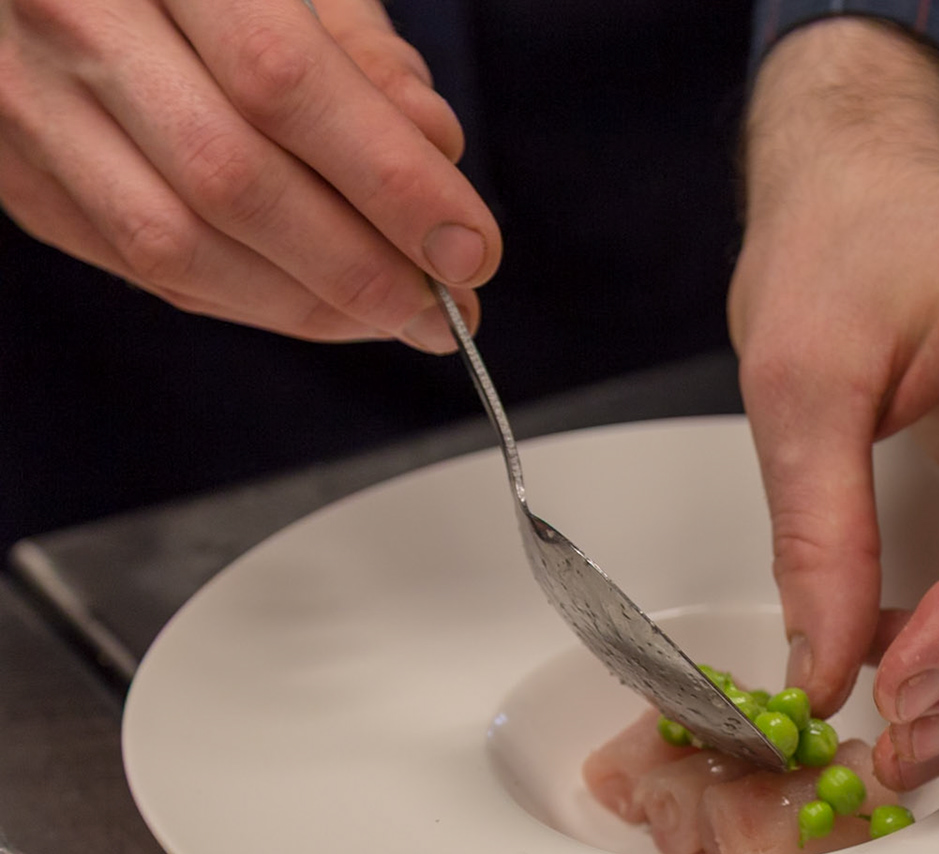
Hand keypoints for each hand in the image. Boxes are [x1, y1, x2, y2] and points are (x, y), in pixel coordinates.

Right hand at [0, 0, 498, 349]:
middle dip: (361, 267)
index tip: (471, 246)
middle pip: (231, 181)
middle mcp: (70, 22)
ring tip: (399, 316)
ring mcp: (26, 105)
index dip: (388, 180)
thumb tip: (437, 155)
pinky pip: (145, 271)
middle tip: (448, 307)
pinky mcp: (16, 179)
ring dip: (311, 306)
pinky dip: (252, 302)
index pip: (282, 82)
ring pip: (178, 248)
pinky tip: (324, 304)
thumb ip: (362, 56)